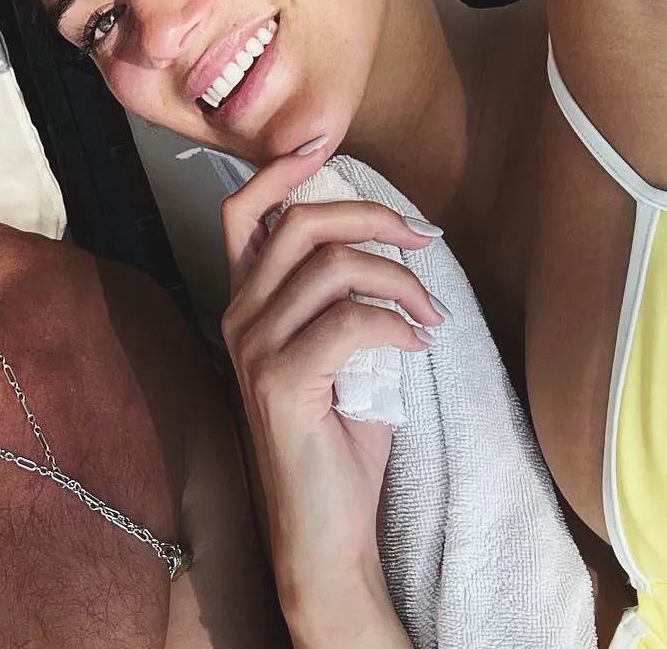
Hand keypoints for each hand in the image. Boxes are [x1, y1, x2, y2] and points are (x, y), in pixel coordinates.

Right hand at [220, 155, 444, 628]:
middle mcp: (238, 314)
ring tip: (432, 313)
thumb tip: (381, 239)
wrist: (321, 528)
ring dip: (400, 280)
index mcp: (245, 301)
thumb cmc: (335, 436)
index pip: (242, 212)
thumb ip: (335, 295)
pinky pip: (352, 322)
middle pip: (301, 224)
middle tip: (423, 238)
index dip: (279, 171)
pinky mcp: (281, 381)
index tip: (322, 143)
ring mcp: (253, 346)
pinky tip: (417, 348)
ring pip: (333, 268)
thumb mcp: (332, 351)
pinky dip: (398, 326)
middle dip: (372, 216)